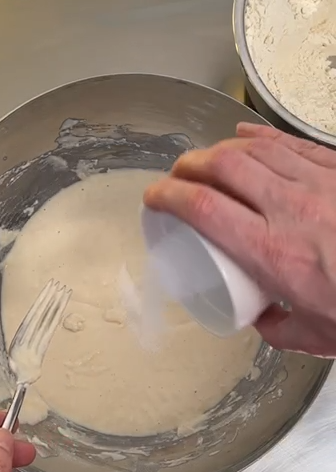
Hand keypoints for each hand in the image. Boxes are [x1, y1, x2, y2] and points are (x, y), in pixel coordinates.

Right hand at [144, 123, 335, 356]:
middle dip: (189, 164)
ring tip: (206, 159)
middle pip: (224, 166)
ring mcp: (319, 184)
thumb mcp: (314, 336)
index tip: (153, 197)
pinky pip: (291, 143)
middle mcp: (291, 210)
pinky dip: (261, 136)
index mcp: (274, 253)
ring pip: (255, 149)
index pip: (205, 208)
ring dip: (220, 149)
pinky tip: (246, 135)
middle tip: (176, 175)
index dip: (169, 195)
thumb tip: (258, 315)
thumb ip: (276, 326)